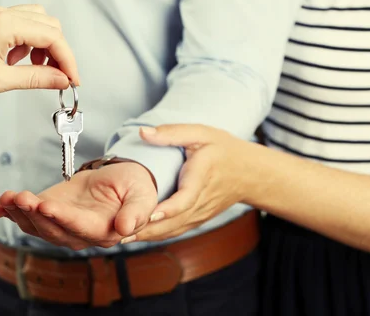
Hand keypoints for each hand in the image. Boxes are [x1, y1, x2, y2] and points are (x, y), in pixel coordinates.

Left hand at [0, 4, 79, 101]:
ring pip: (38, 22)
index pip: (52, 37)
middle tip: (59, 76)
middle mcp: (2, 14)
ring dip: (45, 46)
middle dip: (59, 52)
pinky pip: (23, 25)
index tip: (73, 80)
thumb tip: (62, 80)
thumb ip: (37, 78)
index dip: (67, 60)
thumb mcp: (0, 81)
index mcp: (4, 24)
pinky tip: (19, 61)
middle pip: (49, 26)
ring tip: (36, 68)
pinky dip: (30, 42)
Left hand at [0, 162, 157, 249]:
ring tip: (9, 197)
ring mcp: (61, 225)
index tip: (46, 206)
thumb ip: (136, 213)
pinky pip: (27, 217)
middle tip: (21, 197)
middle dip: (34, 213)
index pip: (79, 228)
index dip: (61, 218)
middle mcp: (79, 234)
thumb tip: (125, 229)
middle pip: (52, 229)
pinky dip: (11, 211)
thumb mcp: (142, 196)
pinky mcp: (49, 213)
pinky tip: (1, 204)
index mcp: (103, 231)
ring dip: (19, 212)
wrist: (120, 180)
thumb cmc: (134, 188)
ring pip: (36, 225)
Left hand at [124, 125, 251, 242]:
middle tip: (119, 232)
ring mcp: (201, 214)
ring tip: (120, 238)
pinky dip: (157, 235)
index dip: (167, 208)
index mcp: (202, 177)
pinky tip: (136, 236)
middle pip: (174, 220)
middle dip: (147, 228)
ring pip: (173, 229)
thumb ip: (172, 133)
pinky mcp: (198, 219)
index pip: (185, 198)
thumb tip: (143, 133)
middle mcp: (202, 200)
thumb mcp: (201, 133)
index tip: (148, 214)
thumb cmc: (224, 149)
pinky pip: (176, 230)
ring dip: (148, 236)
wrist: (250, 173)